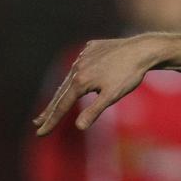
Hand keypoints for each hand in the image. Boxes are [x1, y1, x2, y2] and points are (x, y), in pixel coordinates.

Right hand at [32, 36, 158, 135]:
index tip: (40, 133)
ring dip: (63, 90)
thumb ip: (94, 111)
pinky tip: (76, 78)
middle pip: (61, 92)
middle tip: (37, 122)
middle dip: (50, 109)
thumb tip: (79, 127)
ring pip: (70, 76)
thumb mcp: (112, 95)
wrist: (143, 48)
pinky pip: (82, 62)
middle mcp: (77, 66)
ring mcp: (84, 55)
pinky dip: (77, 72)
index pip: (61, 106)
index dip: (51, 121)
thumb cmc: (129, 74)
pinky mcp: (92, 47)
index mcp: (80, 81)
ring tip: (56, 102)